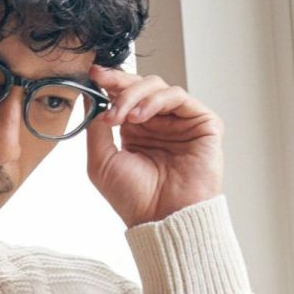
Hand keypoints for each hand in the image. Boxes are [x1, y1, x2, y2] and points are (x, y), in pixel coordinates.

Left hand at [85, 64, 223, 227]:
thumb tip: (91, 97)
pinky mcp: (202, 123)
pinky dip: (156, 101)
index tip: (93, 74)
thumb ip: (95, 129)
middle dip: (119, 82)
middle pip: (141, 85)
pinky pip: (178, 96)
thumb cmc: (134, 199)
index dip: (110, 82)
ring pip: (158, 86)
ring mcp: (181, 122)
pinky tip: (139, 118)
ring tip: (119, 117)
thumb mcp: (101, 162)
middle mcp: (159, 124)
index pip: (124, 96)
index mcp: (137, 131)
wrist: (163, 219)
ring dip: (133, 95)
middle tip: (102, 83)